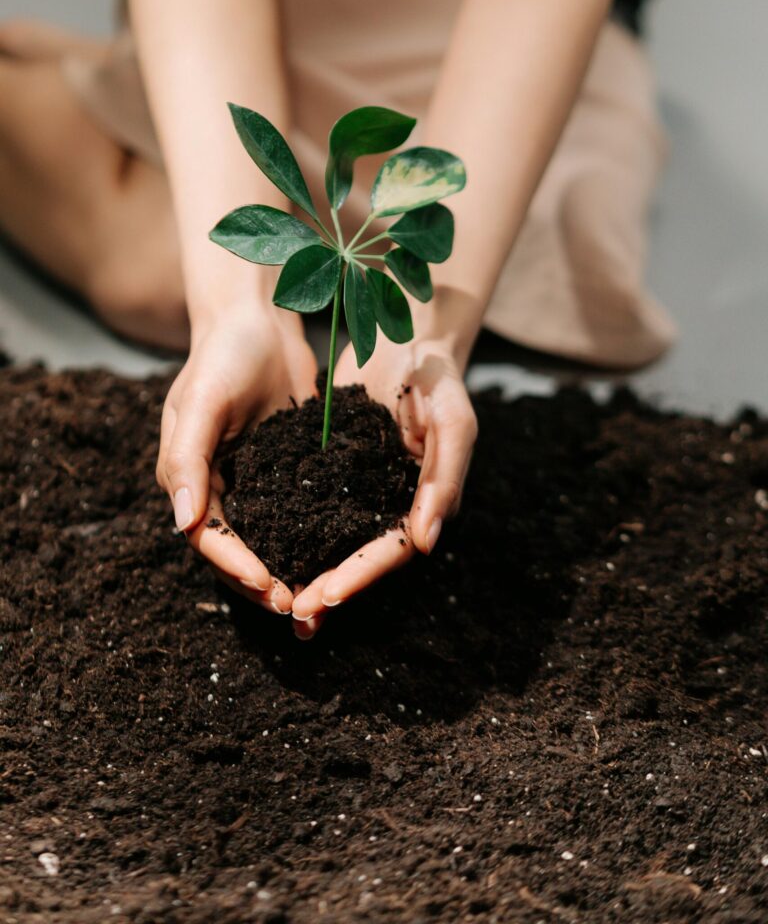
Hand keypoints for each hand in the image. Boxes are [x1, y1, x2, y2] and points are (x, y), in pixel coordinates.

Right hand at [157, 304, 316, 612]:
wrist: (260, 319)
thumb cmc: (224, 354)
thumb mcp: (202, 401)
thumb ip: (188, 459)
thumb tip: (184, 521)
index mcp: (189, 477)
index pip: (207, 536)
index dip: (234, 565)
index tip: (266, 586)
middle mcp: (217, 486)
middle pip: (233, 550)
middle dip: (260, 581)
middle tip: (295, 606)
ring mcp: (251, 480)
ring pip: (265, 539)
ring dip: (284, 569)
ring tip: (312, 596)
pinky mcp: (283, 469)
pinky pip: (292, 513)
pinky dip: (307, 539)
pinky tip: (335, 556)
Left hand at [291, 335, 476, 637]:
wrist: (407, 334)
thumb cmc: (439, 376)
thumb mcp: (454, 420)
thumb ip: (444, 478)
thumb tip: (425, 544)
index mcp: (426, 501)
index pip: (391, 550)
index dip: (360, 576)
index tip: (325, 597)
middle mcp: (393, 503)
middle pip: (359, 557)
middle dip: (329, 588)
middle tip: (294, 613)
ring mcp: (362, 488)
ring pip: (333, 541)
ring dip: (307, 570)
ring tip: (273, 597)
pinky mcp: (335, 469)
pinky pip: (312, 506)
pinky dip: (292, 529)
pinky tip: (262, 546)